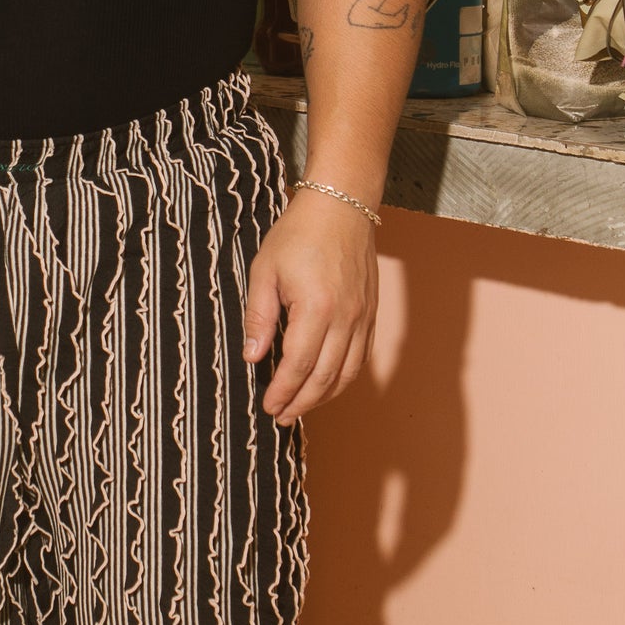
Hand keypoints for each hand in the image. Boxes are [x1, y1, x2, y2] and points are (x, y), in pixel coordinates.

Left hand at [244, 190, 379, 425]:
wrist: (341, 207)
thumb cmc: (298, 235)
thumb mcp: (265, 271)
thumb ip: (259, 317)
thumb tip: (253, 358)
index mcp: (316, 307)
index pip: (298, 364)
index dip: (283, 391)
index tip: (268, 407)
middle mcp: (345, 317)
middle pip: (324, 377)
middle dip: (301, 403)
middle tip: (281, 417)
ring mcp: (363, 317)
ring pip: (347, 372)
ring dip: (324, 397)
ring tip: (301, 408)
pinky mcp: (371, 313)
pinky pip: (361, 357)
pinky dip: (343, 377)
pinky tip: (327, 384)